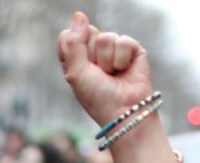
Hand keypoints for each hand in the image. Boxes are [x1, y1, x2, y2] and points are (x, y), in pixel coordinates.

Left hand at [58, 12, 152, 127]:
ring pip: (106, 37)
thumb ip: (73, 43)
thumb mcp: (76, 72)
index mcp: (76, 57)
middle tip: (98, 73)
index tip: (80, 68)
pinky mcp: (132, 49)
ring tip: (112, 75)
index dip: (73, 50)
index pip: (67, 36)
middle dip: (92, 55)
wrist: (123, 111)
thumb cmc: (97, 97)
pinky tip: (124, 71)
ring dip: (107, 61)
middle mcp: (94, 51)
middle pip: (88, 32)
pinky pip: (124, 41)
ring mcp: (114, 49)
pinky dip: (122, 59)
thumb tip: (79, 15)